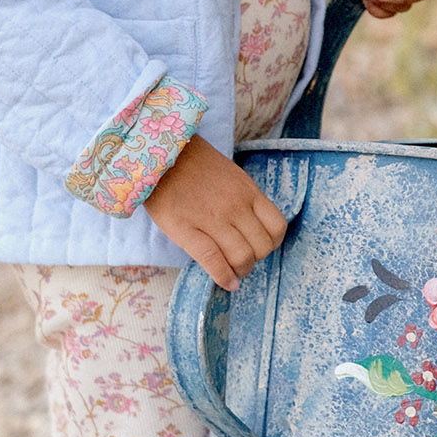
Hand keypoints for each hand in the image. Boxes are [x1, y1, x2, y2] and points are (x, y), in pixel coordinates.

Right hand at [145, 134, 287, 289]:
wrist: (159, 154)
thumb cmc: (194, 164)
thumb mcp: (231, 175)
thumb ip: (243, 198)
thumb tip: (250, 226)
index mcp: (248, 192)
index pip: (277, 227)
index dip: (272, 243)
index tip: (260, 246)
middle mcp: (235, 207)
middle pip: (261, 247)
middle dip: (255, 259)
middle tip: (243, 261)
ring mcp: (213, 219)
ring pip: (241, 257)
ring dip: (241, 271)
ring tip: (233, 272)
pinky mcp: (187, 231)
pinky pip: (213, 261)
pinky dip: (223, 277)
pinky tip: (226, 283)